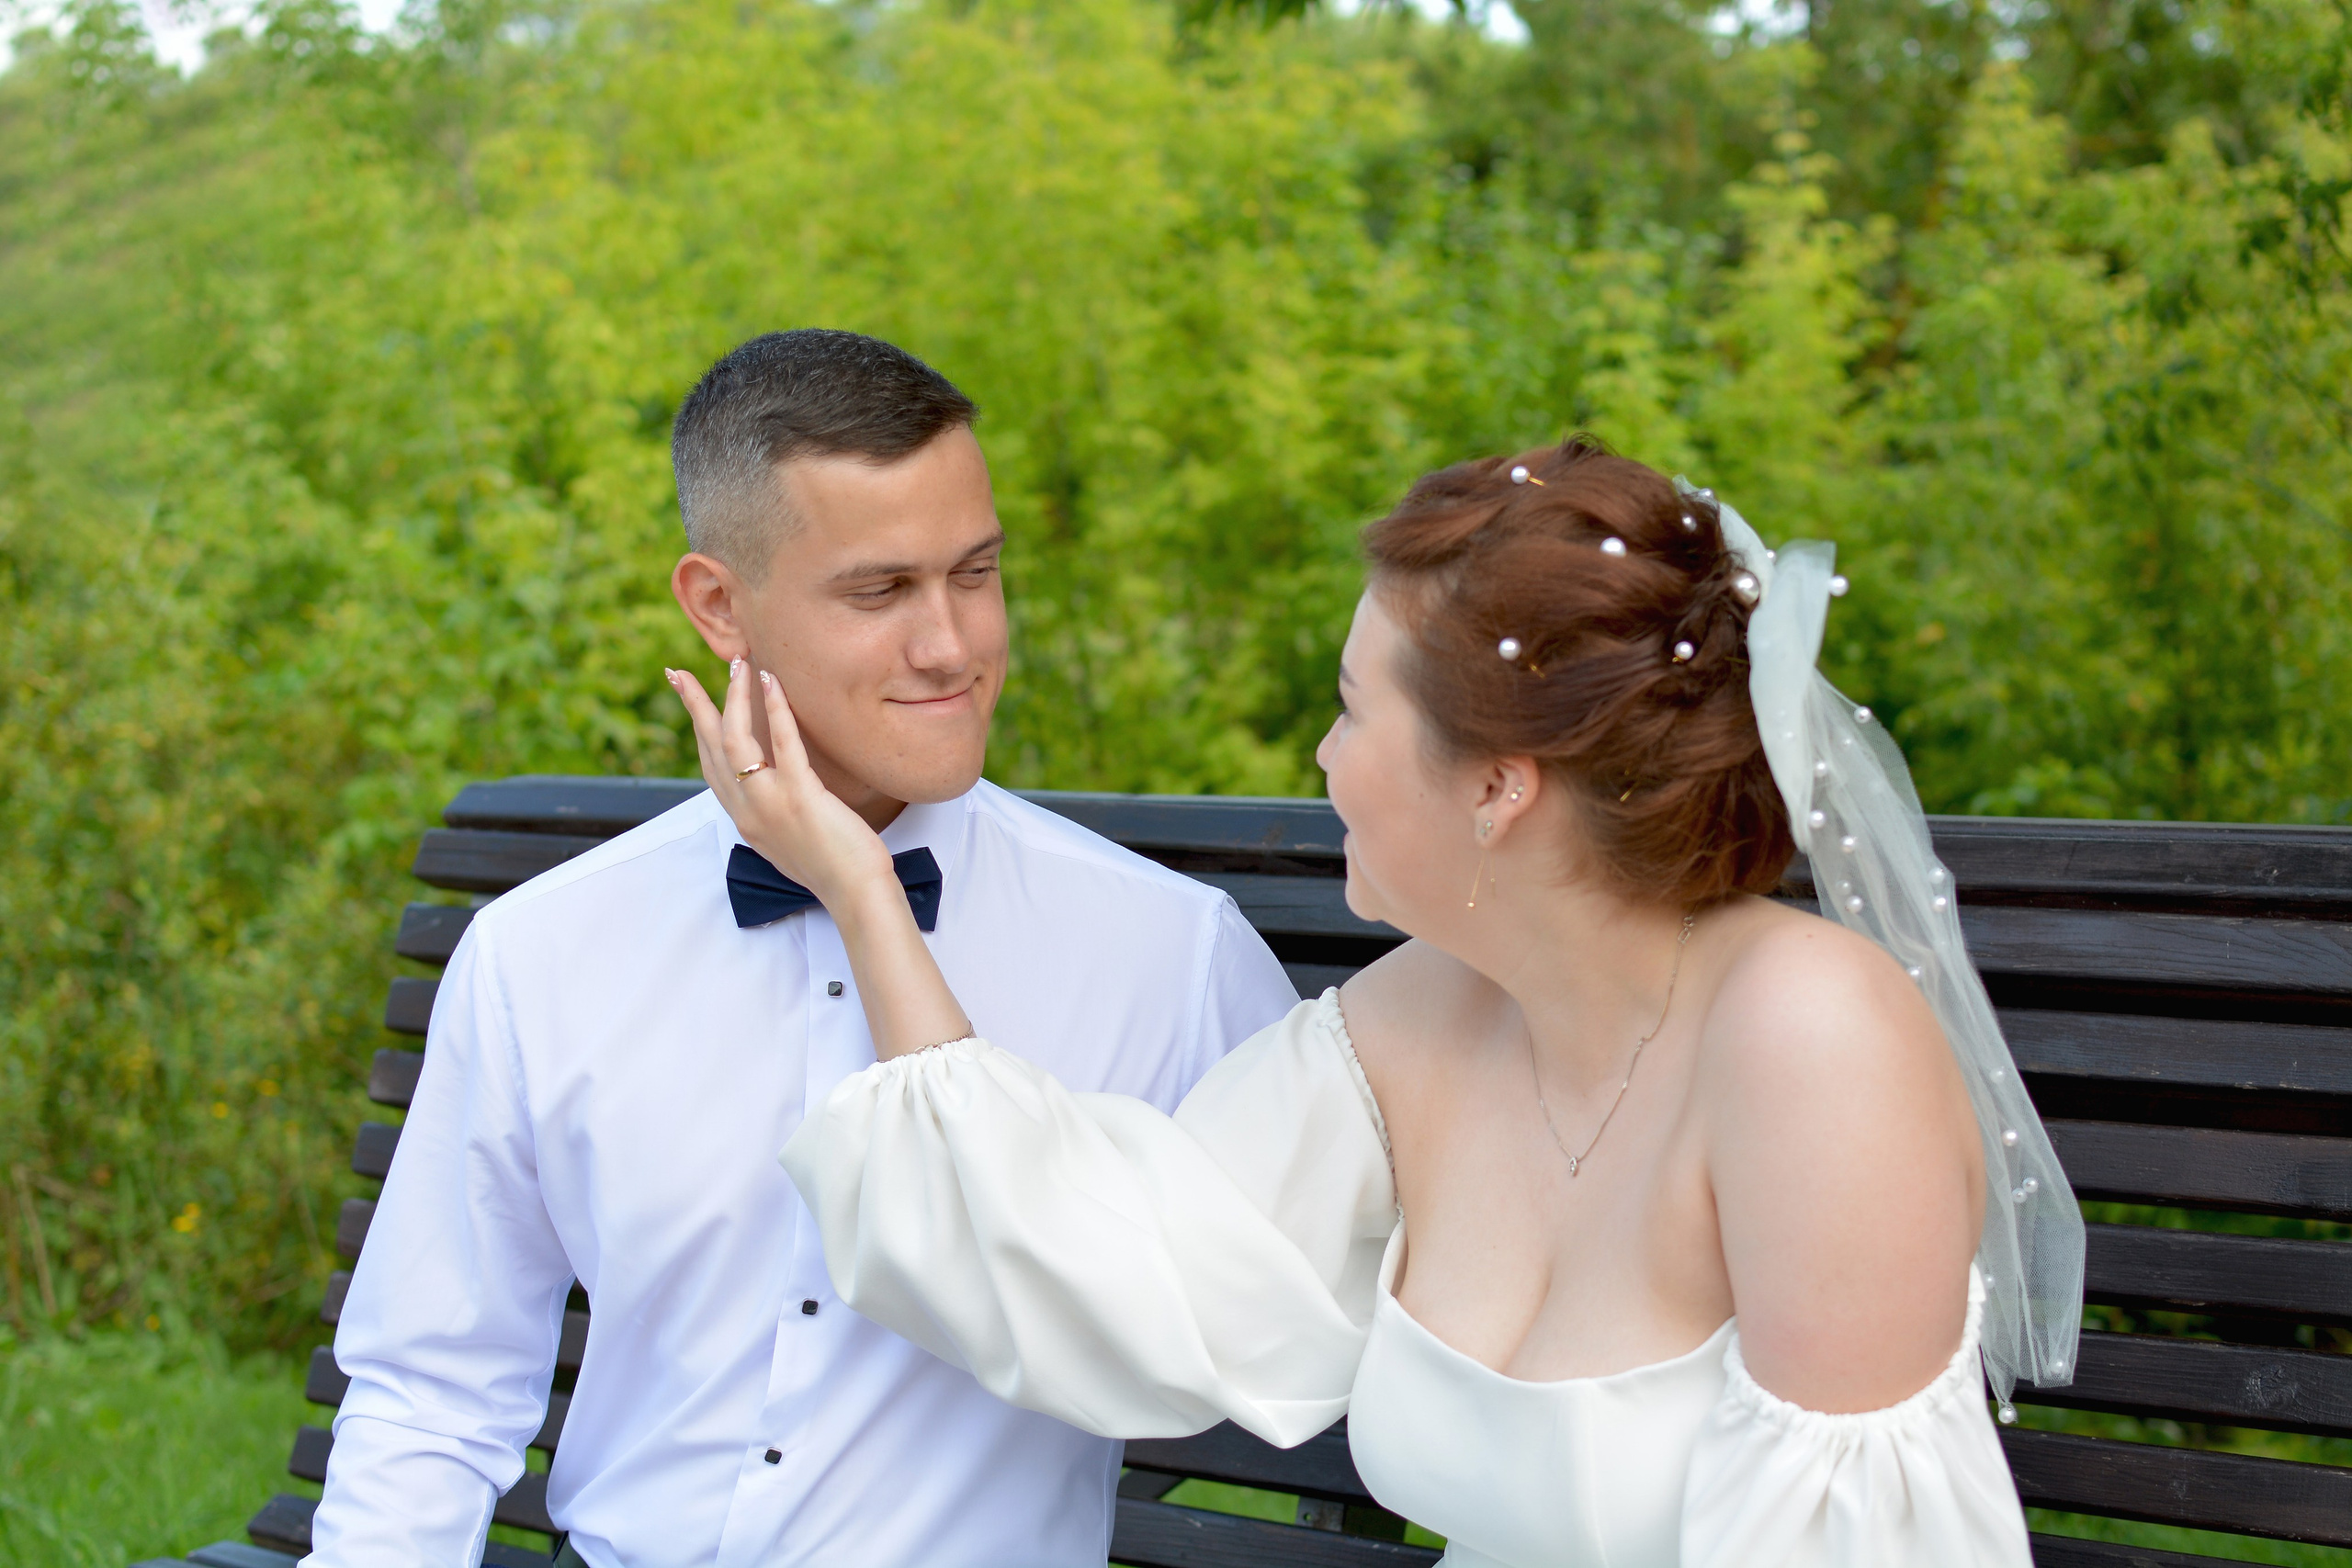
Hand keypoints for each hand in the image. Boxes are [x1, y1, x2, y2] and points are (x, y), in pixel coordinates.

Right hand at [667, 658, 975, 1058]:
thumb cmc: (835, 869)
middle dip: (694, 707)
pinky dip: (776, 709)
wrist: (855, 895)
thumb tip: (781, 787)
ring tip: (738, 664)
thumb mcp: (791, 840)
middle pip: (711, 748)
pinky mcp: (800, 797)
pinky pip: (783, 744)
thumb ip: (777, 813)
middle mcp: (748, 811)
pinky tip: (773, 682)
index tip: (692, 706)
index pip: (710, 770)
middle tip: (680, 674)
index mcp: (745, 821)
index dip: (697, 735)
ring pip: (736, 740)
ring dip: (734, 698)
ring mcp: (771, 803)